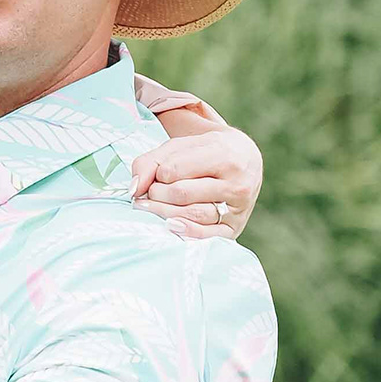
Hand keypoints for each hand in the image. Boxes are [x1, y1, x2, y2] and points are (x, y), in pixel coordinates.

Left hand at [130, 123, 262, 237]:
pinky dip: (186, 232)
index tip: (157, 174)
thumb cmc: (206, 151)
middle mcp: (237, 182)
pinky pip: (207, 236)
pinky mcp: (235, 227)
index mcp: (224, 154)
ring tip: (150, 206)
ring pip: (192, 214)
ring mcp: (238, 207)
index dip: (157, 174)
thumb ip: (152, 161)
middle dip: (156, 194)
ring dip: (163, 212)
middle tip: (150, 192)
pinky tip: (170, 225)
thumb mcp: (181, 145)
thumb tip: (133, 189)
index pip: (173, 170)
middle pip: (181, 194)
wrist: (246, 160)